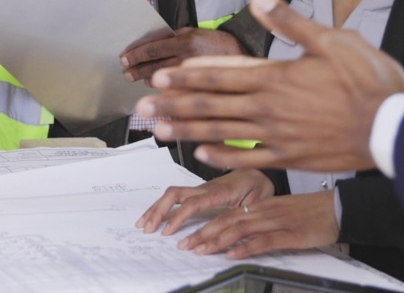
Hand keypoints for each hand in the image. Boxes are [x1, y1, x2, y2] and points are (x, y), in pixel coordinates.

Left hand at [121, 27, 242, 83]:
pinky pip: (176, 93)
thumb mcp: (192, 32)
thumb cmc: (214, 42)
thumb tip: (147, 47)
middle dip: (136, 71)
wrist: (241, 52)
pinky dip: (165, 93)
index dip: (135, 55)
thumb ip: (171, 38)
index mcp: (184, 42)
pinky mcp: (200, 89)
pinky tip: (159, 92)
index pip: (152, 49)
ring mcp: (193, 76)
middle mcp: (187, 59)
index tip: (124, 59)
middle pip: (154, 68)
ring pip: (163, 83)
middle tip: (126, 74)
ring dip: (148, 82)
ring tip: (139, 80)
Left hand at [136, 0, 403, 170]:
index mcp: (277, 77)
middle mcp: (270, 108)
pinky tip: (202, 155)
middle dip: (175, 105)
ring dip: (188, 131)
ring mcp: (277, 136)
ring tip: (159, 130)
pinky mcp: (289, 157)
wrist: (393, 126)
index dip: (188, 76)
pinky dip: (223, 156)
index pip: (222, 74)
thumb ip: (290, 22)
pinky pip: (248, 158)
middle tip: (143, 108)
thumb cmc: (369, 81)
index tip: (162, 77)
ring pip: (222, 133)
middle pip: (212, 105)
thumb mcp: (332, 40)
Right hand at [136, 169, 273, 235]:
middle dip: (159, 210)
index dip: (178, 217)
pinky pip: (176, 196)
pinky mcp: (198, 191)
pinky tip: (153, 216)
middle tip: (148, 228)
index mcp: (221, 191)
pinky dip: (161, 205)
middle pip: (175, 194)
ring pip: (172, 193)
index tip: (168, 231)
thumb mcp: (257, 201)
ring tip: (143, 224)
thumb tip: (234, 228)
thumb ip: (244, 213)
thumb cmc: (259, 186)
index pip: (193, 203)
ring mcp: (200, 188)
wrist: (260, 171)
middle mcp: (206, 187)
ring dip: (156, 208)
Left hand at [176, 190, 339, 258]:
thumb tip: (241, 229)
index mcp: (262, 204)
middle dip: (203, 234)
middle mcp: (265, 210)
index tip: (189, 235)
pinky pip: (264, 241)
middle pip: (227, 221)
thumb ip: (261, 218)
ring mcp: (276, 222)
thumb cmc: (312, 210)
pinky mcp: (290, 234)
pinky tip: (232, 254)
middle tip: (185, 245)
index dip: (205, 225)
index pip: (227, 213)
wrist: (338, 208)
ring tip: (200, 250)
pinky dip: (246, 248)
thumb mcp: (281, 210)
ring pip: (240, 229)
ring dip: (216, 240)